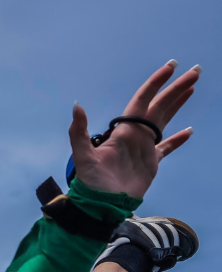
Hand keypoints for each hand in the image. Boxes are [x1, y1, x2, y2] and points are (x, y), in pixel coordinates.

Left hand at [68, 62, 198, 201]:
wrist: (101, 204)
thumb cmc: (90, 181)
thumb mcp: (82, 155)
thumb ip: (79, 131)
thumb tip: (76, 106)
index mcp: (123, 130)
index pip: (142, 100)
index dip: (156, 83)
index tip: (171, 67)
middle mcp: (135, 134)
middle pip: (159, 106)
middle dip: (176, 88)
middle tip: (195, 71)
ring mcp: (144, 147)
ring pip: (165, 120)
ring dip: (178, 104)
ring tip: (192, 87)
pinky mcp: (151, 162)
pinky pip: (167, 147)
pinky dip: (177, 139)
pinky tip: (189, 131)